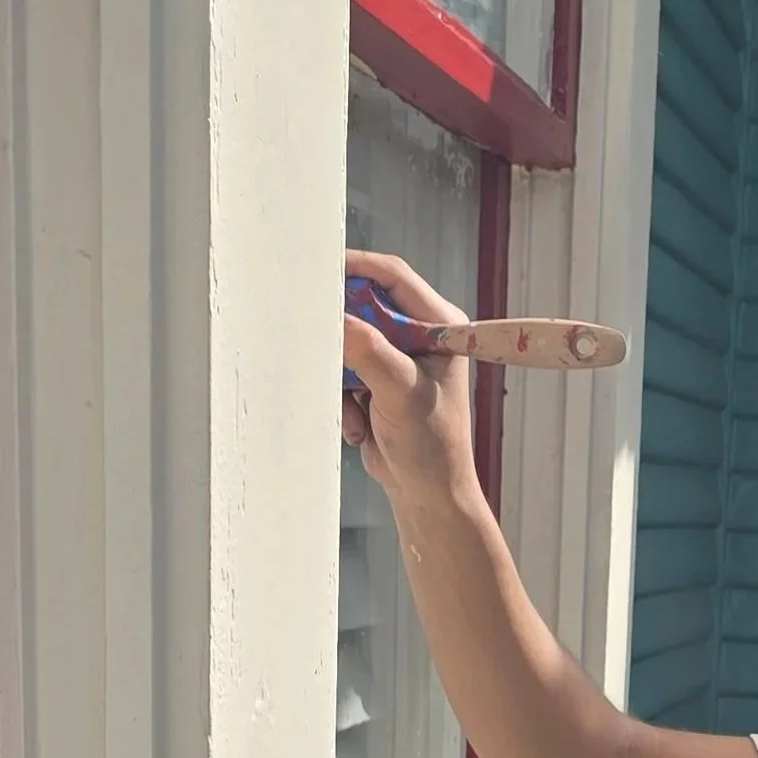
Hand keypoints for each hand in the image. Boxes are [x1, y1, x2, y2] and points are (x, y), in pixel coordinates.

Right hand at [342, 251, 478, 503]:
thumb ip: (370, 352)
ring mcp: (394, 357)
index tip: (318, 268)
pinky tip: (362, 424)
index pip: (393, 276)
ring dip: (342, 377)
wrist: (426, 491)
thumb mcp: (401, 393)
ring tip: (358, 408)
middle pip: (362, 305)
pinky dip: (342, 398)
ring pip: (344, 340)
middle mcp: (417, 334)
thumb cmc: (431, 445)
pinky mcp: (374, 380)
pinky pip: (339, 371)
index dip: (356, 266)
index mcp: (438, 325)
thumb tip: (337, 319)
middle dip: (341, 332)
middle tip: (327, 350)